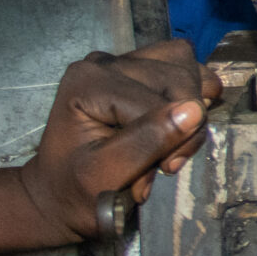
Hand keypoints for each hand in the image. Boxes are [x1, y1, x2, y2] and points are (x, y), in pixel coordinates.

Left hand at [14, 40, 223, 240]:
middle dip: (183, 127)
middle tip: (164, 164)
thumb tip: (194, 110)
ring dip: (192, 109)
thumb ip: (146, 142)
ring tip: (170, 142)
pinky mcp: (140, 66)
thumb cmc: (77, 190)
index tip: (155, 175)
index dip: (168, 141)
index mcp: (86, 81)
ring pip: (186, 68)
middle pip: (177, 79)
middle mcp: (104, 62)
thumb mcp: (106, 177)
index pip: (155, 102)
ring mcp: (122, 61)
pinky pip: (183, 64)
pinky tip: (182, 119)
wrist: (61, 193)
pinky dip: (195, 91)